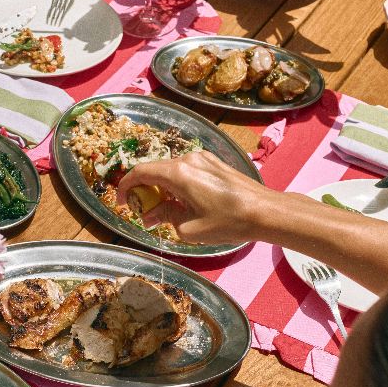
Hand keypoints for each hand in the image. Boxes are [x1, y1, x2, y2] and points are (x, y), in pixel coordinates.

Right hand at [116, 151, 273, 244]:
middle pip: (154, 170)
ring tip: (164, 210)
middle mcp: (188, 160)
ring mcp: (202, 159)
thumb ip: (164, 217)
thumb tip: (148, 216)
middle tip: (142, 210)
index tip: (122, 202)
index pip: (140, 172)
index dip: (125, 187)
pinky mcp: (213, 162)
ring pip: (170, 170)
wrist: (266, 212)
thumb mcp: (189, 227)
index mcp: (178, 174)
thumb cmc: (228, 222)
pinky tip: (183, 202)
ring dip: (161, 188)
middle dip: (143, 190)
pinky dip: (176, 184)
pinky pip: (185, 170)